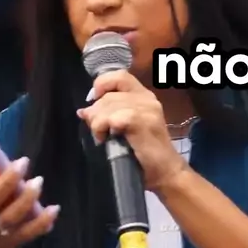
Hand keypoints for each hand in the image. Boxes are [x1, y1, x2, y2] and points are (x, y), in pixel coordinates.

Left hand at [77, 70, 188, 191]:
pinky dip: (104, 128)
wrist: (163, 171)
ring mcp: (147, 109)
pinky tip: (106, 139)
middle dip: (96, 113)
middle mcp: (147, 98)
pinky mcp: (143, 121)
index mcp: (143, 96)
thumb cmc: (143, 152)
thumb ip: (107, 115)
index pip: (119, 76)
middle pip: (109, 94)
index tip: (94, 102)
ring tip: (102, 137)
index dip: (102, 84)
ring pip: (109, 105)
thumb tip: (83, 111)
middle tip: (98, 131)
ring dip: (98, 123)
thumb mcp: (123, 128)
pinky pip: (114, 117)